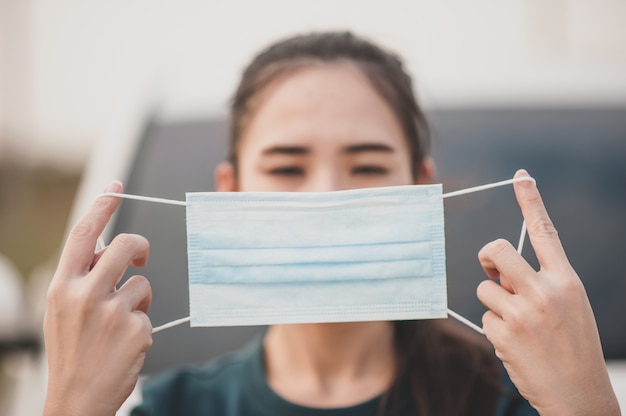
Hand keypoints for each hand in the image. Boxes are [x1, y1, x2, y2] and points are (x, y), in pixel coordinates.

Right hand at [44, 181, 152, 415]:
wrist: (76, 400)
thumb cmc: (71, 352)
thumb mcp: (63, 310)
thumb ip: (82, 278)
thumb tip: (106, 248)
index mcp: (62, 286)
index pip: (83, 234)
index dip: (102, 207)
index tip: (117, 189)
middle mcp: (85, 294)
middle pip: (125, 245)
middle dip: (139, 246)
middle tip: (141, 256)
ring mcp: (112, 311)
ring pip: (143, 283)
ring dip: (139, 299)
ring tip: (120, 324)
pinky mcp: (136, 329)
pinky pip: (149, 313)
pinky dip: (141, 325)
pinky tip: (125, 345)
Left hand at [476, 170, 619, 415]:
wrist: (580, 396)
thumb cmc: (573, 346)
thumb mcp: (570, 306)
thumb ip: (540, 281)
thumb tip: (499, 267)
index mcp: (567, 280)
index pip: (546, 231)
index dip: (531, 201)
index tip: (521, 175)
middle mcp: (545, 291)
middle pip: (496, 249)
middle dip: (488, 257)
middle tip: (493, 272)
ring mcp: (522, 312)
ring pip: (485, 288)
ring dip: (495, 303)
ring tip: (519, 326)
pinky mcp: (503, 333)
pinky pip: (485, 317)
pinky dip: (495, 328)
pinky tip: (517, 345)